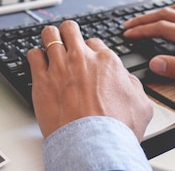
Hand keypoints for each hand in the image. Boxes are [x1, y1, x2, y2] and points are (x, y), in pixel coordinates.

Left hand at [27, 20, 152, 140]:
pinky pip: (33, 55)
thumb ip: (132, 85)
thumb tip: (127, 80)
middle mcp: (82, 58)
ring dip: (49, 38)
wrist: (94, 144)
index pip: (95, 42)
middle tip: (66, 41)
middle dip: (68, 33)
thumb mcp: (141, 104)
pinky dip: (35, 57)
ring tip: (48, 45)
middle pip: (70, 29)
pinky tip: (37, 63)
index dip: (90, 50)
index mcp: (106, 61)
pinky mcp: (41, 79)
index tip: (87, 58)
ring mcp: (60, 66)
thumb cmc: (117, 129)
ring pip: (49, 35)